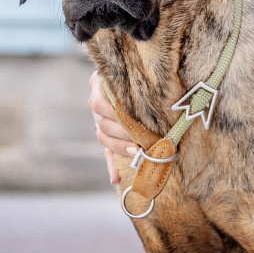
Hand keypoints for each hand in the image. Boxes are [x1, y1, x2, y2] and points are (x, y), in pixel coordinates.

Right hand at [89, 70, 135, 184]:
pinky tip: (117, 179)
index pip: (102, 103)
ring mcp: (98, 119)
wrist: (135, 73)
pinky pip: (106, 154)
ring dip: (120, 147)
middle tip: (141, 139)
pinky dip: (112, 167)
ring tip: (137, 151)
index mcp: (99, 83)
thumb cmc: (140, 75)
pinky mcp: (106, 136)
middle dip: (123, 132)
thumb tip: (157, 92)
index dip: (119, 116)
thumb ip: (140, 85)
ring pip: (103, 137)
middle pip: (102, 122)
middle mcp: (96, 101)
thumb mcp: (136, 75)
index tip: (134, 124)